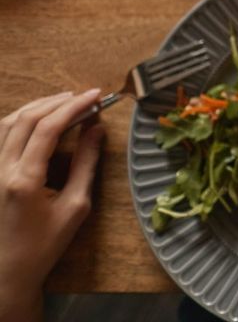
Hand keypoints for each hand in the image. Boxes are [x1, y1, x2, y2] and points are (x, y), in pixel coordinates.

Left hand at [0, 90, 102, 316]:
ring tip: (62, 102)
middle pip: (25, 120)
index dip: (74, 106)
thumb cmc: (44, 245)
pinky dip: (18, 121)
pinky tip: (35, 120)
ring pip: (6, 124)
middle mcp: (0, 170)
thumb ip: (85, 164)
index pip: (49, 128)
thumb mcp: (75, 207)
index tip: (96, 95)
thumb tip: (96, 130)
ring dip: (36, 107)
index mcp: (24, 179)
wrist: (6, 273)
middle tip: (84, 97)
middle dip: (57, 102)